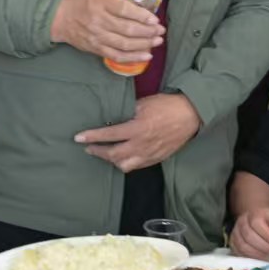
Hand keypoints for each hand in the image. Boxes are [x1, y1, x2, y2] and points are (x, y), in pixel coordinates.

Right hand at [51, 0, 163, 62]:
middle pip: (128, 29)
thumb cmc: (83, 2)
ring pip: (125, 44)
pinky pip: (117, 55)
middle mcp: (99, 21)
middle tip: (160, 31)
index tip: (154, 19)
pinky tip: (146, 55)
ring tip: (157, 41)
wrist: (61, 18)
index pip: (125, 10)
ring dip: (145, 44)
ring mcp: (97, 37)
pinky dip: (133, 57)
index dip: (142, 16)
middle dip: (148, 31)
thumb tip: (141, 1)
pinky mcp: (96, 49)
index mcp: (101, 4)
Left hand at [76, 93, 200, 173]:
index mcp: (137, 128)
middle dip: (98, 152)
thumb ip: (127, 112)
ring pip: (124, 165)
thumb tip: (113, 116)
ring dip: (111, 160)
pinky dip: (126, 163)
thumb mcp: (144, 103)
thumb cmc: (167, 105)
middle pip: (113, 155)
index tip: (78, 138)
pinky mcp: (156, 158)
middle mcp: (141, 144)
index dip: (92, 137)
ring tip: (105, 153)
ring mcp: (149, 154)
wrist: (190, 115)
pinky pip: (137, 166)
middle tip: (89, 148)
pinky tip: (122, 157)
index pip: (109, 135)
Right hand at [230, 208, 268, 258]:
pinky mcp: (233, 243)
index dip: (266, 234)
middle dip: (263, 246)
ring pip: (242, 245)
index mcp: (254, 214)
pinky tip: (260, 257)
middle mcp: (242, 222)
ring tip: (268, 254)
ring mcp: (236, 232)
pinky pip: (238, 252)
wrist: (260, 222)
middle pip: (248, 235)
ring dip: (257, 253)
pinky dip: (250, 257)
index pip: (256, 223)